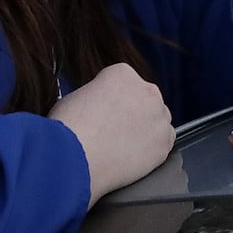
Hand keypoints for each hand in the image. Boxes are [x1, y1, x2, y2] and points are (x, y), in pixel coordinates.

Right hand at [50, 63, 174, 207]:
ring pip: (157, 120)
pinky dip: (152, 149)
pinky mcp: (164, 142)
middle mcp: (147, 90)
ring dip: (145, 129)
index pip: (123, 83)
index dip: (111, 100)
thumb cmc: (69, 130)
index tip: (105, 113)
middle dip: (132, 113)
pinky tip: (133, 156)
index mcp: (123, 73)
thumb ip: (95, 96)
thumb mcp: (75, 97)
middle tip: (114, 131)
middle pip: (144, 99)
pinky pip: (164, 142)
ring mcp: (159, 116)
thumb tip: (97, 106)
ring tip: (122, 146)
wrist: (76, 159)